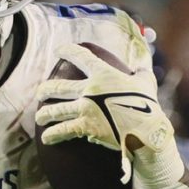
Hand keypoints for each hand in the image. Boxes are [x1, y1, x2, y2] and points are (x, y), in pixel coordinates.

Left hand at [33, 41, 180, 188]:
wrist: (147, 129)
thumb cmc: (148, 105)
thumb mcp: (146, 80)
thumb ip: (140, 68)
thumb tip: (143, 58)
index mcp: (104, 74)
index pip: (81, 57)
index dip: (68, 51)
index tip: (59, 50)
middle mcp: (90, 90)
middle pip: (58, 87)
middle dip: (45, 90)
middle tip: (40, 93)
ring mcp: (85, 108)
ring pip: (55, 110)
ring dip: (44, 114)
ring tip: (39, 118)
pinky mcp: (85, 127)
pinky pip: (62, 130)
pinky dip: (52, 135)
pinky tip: (46, 138)